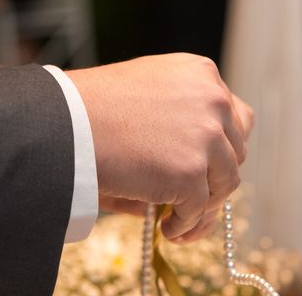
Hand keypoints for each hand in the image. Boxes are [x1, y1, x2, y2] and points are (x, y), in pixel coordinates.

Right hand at [67, 53, 252, 242]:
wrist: (66, 120)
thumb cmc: (93, 107)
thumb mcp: (146, 93)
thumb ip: (179, 121)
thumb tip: (195, 172)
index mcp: (200, 73)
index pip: (236, 117)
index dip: (225, 146)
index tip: (210, 167)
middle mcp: (212, 99)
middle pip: (235, 152)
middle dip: (216, 177)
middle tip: (195, 199)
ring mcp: (205, 136)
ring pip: (225, 183)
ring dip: (204, 205)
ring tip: (179, 219)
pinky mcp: (190, 172)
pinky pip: (199, 210)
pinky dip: (185, 225)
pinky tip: (166, 228)